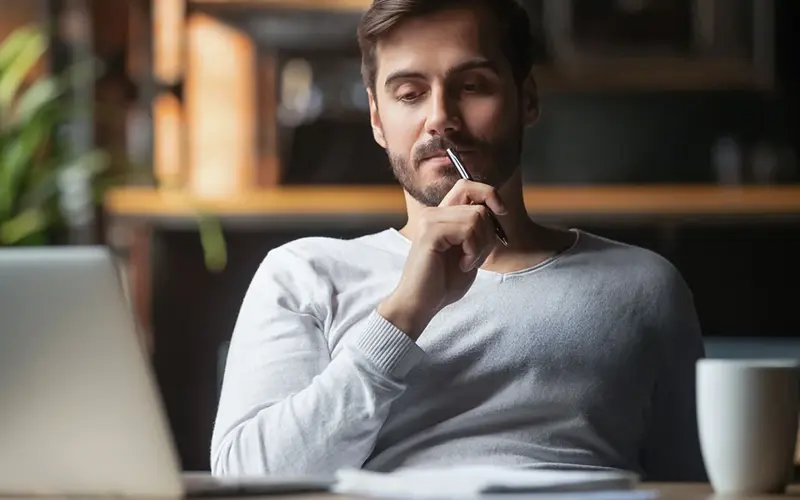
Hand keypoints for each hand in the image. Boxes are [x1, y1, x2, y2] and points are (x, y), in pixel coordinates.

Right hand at [378, 179, 506, 339]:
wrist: (421, 304)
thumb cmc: (443, 282)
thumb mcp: (469, 251)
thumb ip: (478, 230)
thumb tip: (496, 211)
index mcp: (441, 216)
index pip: (467, 185)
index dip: (489, 193)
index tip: (501, 213)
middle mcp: (433, 213)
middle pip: (478, 204)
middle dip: (488, 233)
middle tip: (475, 256)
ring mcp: (429, 221)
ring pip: (476, 217)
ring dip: (481, 246)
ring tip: (467, 262)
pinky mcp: (430, 233)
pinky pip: (468, 230)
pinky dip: (473, 251)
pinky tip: (462, 265)